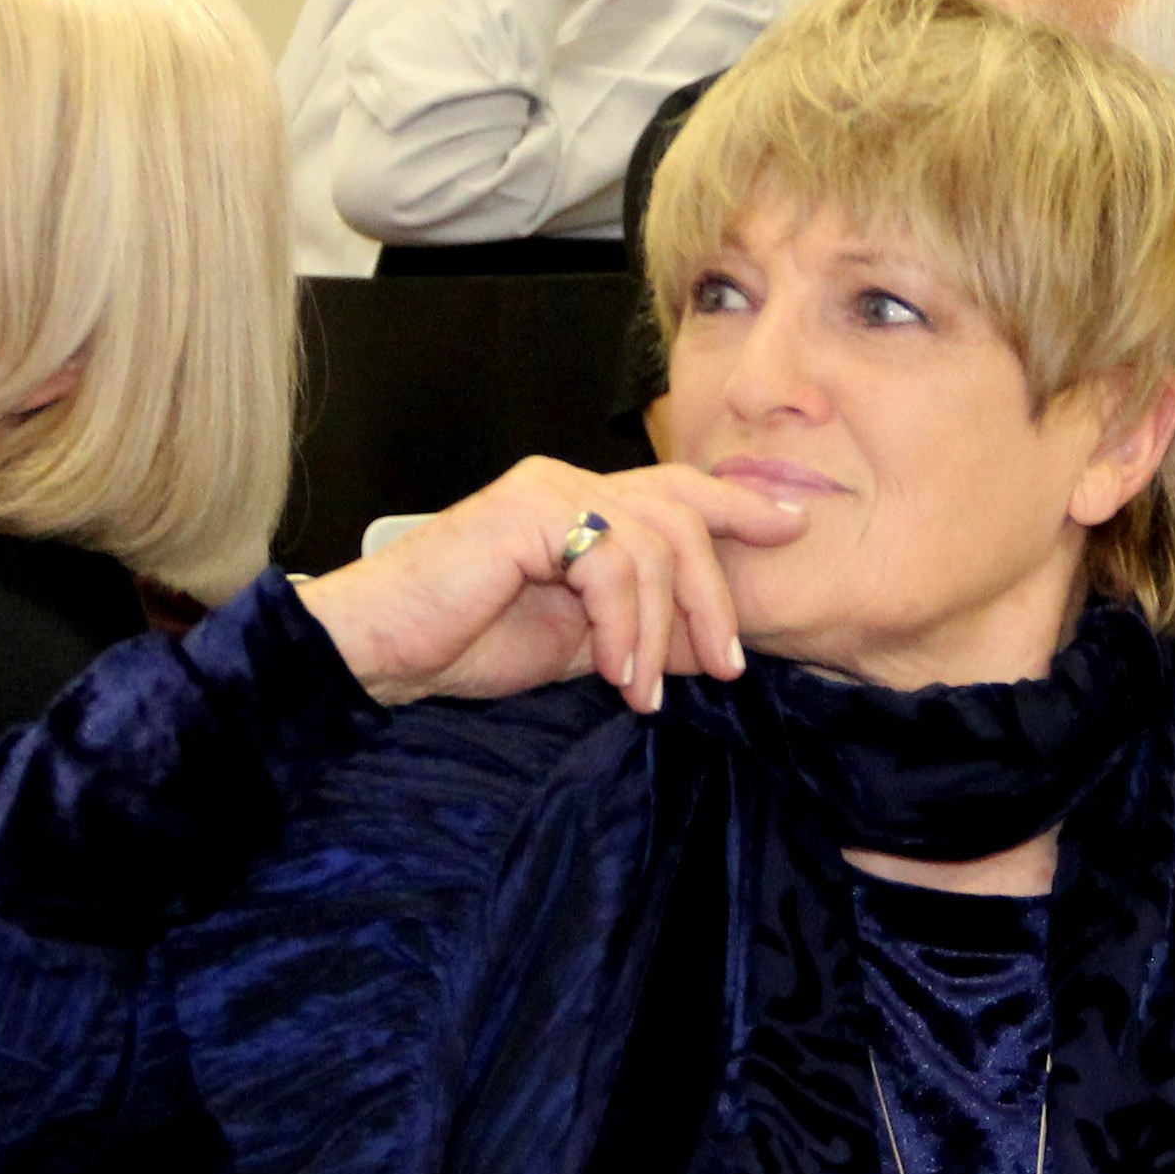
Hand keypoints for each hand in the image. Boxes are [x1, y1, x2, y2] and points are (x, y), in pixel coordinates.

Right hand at [295, 456, 806, 715]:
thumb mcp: (576, 642)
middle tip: (724, 667)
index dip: (738, 505)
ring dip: (660, 629)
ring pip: (654, 543)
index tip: (794, 525)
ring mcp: (547, 489)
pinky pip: (611, 561)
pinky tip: (609, 669)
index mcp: (581, 505)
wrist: (380, 649)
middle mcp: (569, 483)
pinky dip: (623, 624)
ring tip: (639, 690)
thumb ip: (637, 628)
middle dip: (714, 598)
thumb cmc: (464, 642)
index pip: (677, 492)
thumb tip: (706, 644)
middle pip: (681, 518)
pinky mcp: (527, 511)